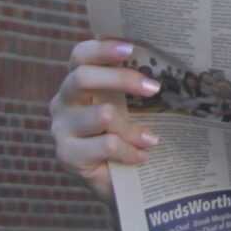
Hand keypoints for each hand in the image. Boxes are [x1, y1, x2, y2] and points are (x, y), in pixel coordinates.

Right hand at [50, 38, 161, 201]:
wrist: (118, 183)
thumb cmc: (127, 135)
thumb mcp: (131, 107)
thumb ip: (136, 86)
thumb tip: (168, 65)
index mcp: (77, 81)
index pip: (80, 55)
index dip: (102, 48)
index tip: (131, 48)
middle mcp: (62, 101)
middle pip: (83, 78)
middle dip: (122, 79)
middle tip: (154, 88)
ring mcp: (61, 128)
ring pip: (101, 114)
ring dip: (133, 128)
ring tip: (152, 138)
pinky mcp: (66, 155)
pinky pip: (105, 145)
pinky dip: (129, 151)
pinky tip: (142, 157)